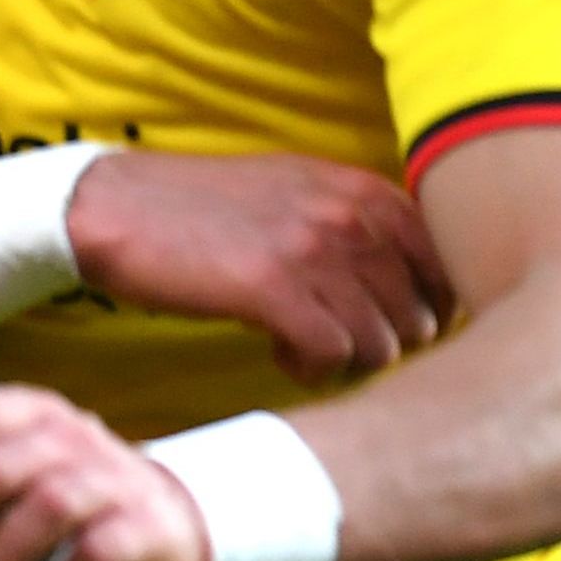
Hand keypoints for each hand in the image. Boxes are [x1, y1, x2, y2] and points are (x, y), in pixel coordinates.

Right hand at [65, 150, 451, 382]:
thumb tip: (410, 283)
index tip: (386, 328)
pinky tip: (279, 354)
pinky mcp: (271, 289)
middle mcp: (351, 217)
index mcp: (364, 192)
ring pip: (381, 344)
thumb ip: (356, 222)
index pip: (445, 268)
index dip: (425, 311)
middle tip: (336, 346)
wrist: (115, 207)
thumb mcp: (296, 191)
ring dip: (346, 363)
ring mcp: (314, 252)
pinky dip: (312, 369)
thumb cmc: (202, 208)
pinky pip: (332, 354)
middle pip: (418, 316)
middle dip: (383, 345)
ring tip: (303, 350)